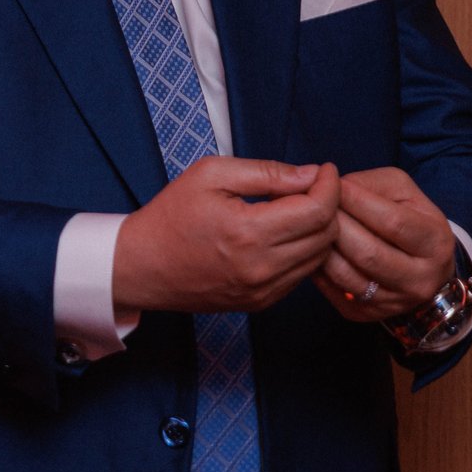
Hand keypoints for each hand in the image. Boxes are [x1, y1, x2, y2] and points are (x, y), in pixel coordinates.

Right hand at [112, 158, 341, 314]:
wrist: (142, 265)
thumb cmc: (171, 215)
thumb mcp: (210, 175)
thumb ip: (265, 172)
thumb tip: (310, 174)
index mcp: (248, 232)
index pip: (317, 210)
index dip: (329, 185)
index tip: (325, 169)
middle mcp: (261, 267)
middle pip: (326, 235)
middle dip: (329, 204)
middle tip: (313, 185)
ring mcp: (263, 290)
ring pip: (320, 257)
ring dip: (320, 229)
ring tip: (300, 207)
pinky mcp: (261, 302)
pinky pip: (302, 275)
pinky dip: (305, 251)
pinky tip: (286, 233)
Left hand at [314, 166, 456, 322]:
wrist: (416, 267)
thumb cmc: (406, 219)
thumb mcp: (400, 192)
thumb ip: (371, 184)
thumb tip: (335, 188)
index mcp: (435, 243)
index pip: (393, 223)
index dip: (357, 201)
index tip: (331, 184)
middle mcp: (419, 280)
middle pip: (368, 253)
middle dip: (335, 224)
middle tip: (313, 204)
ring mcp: (393, 303)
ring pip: (346, 275)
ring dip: (321, 246)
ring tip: (309, 225)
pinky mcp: (364, 315)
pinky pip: (332, 290)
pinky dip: (316, 267)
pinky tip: (312, 248)